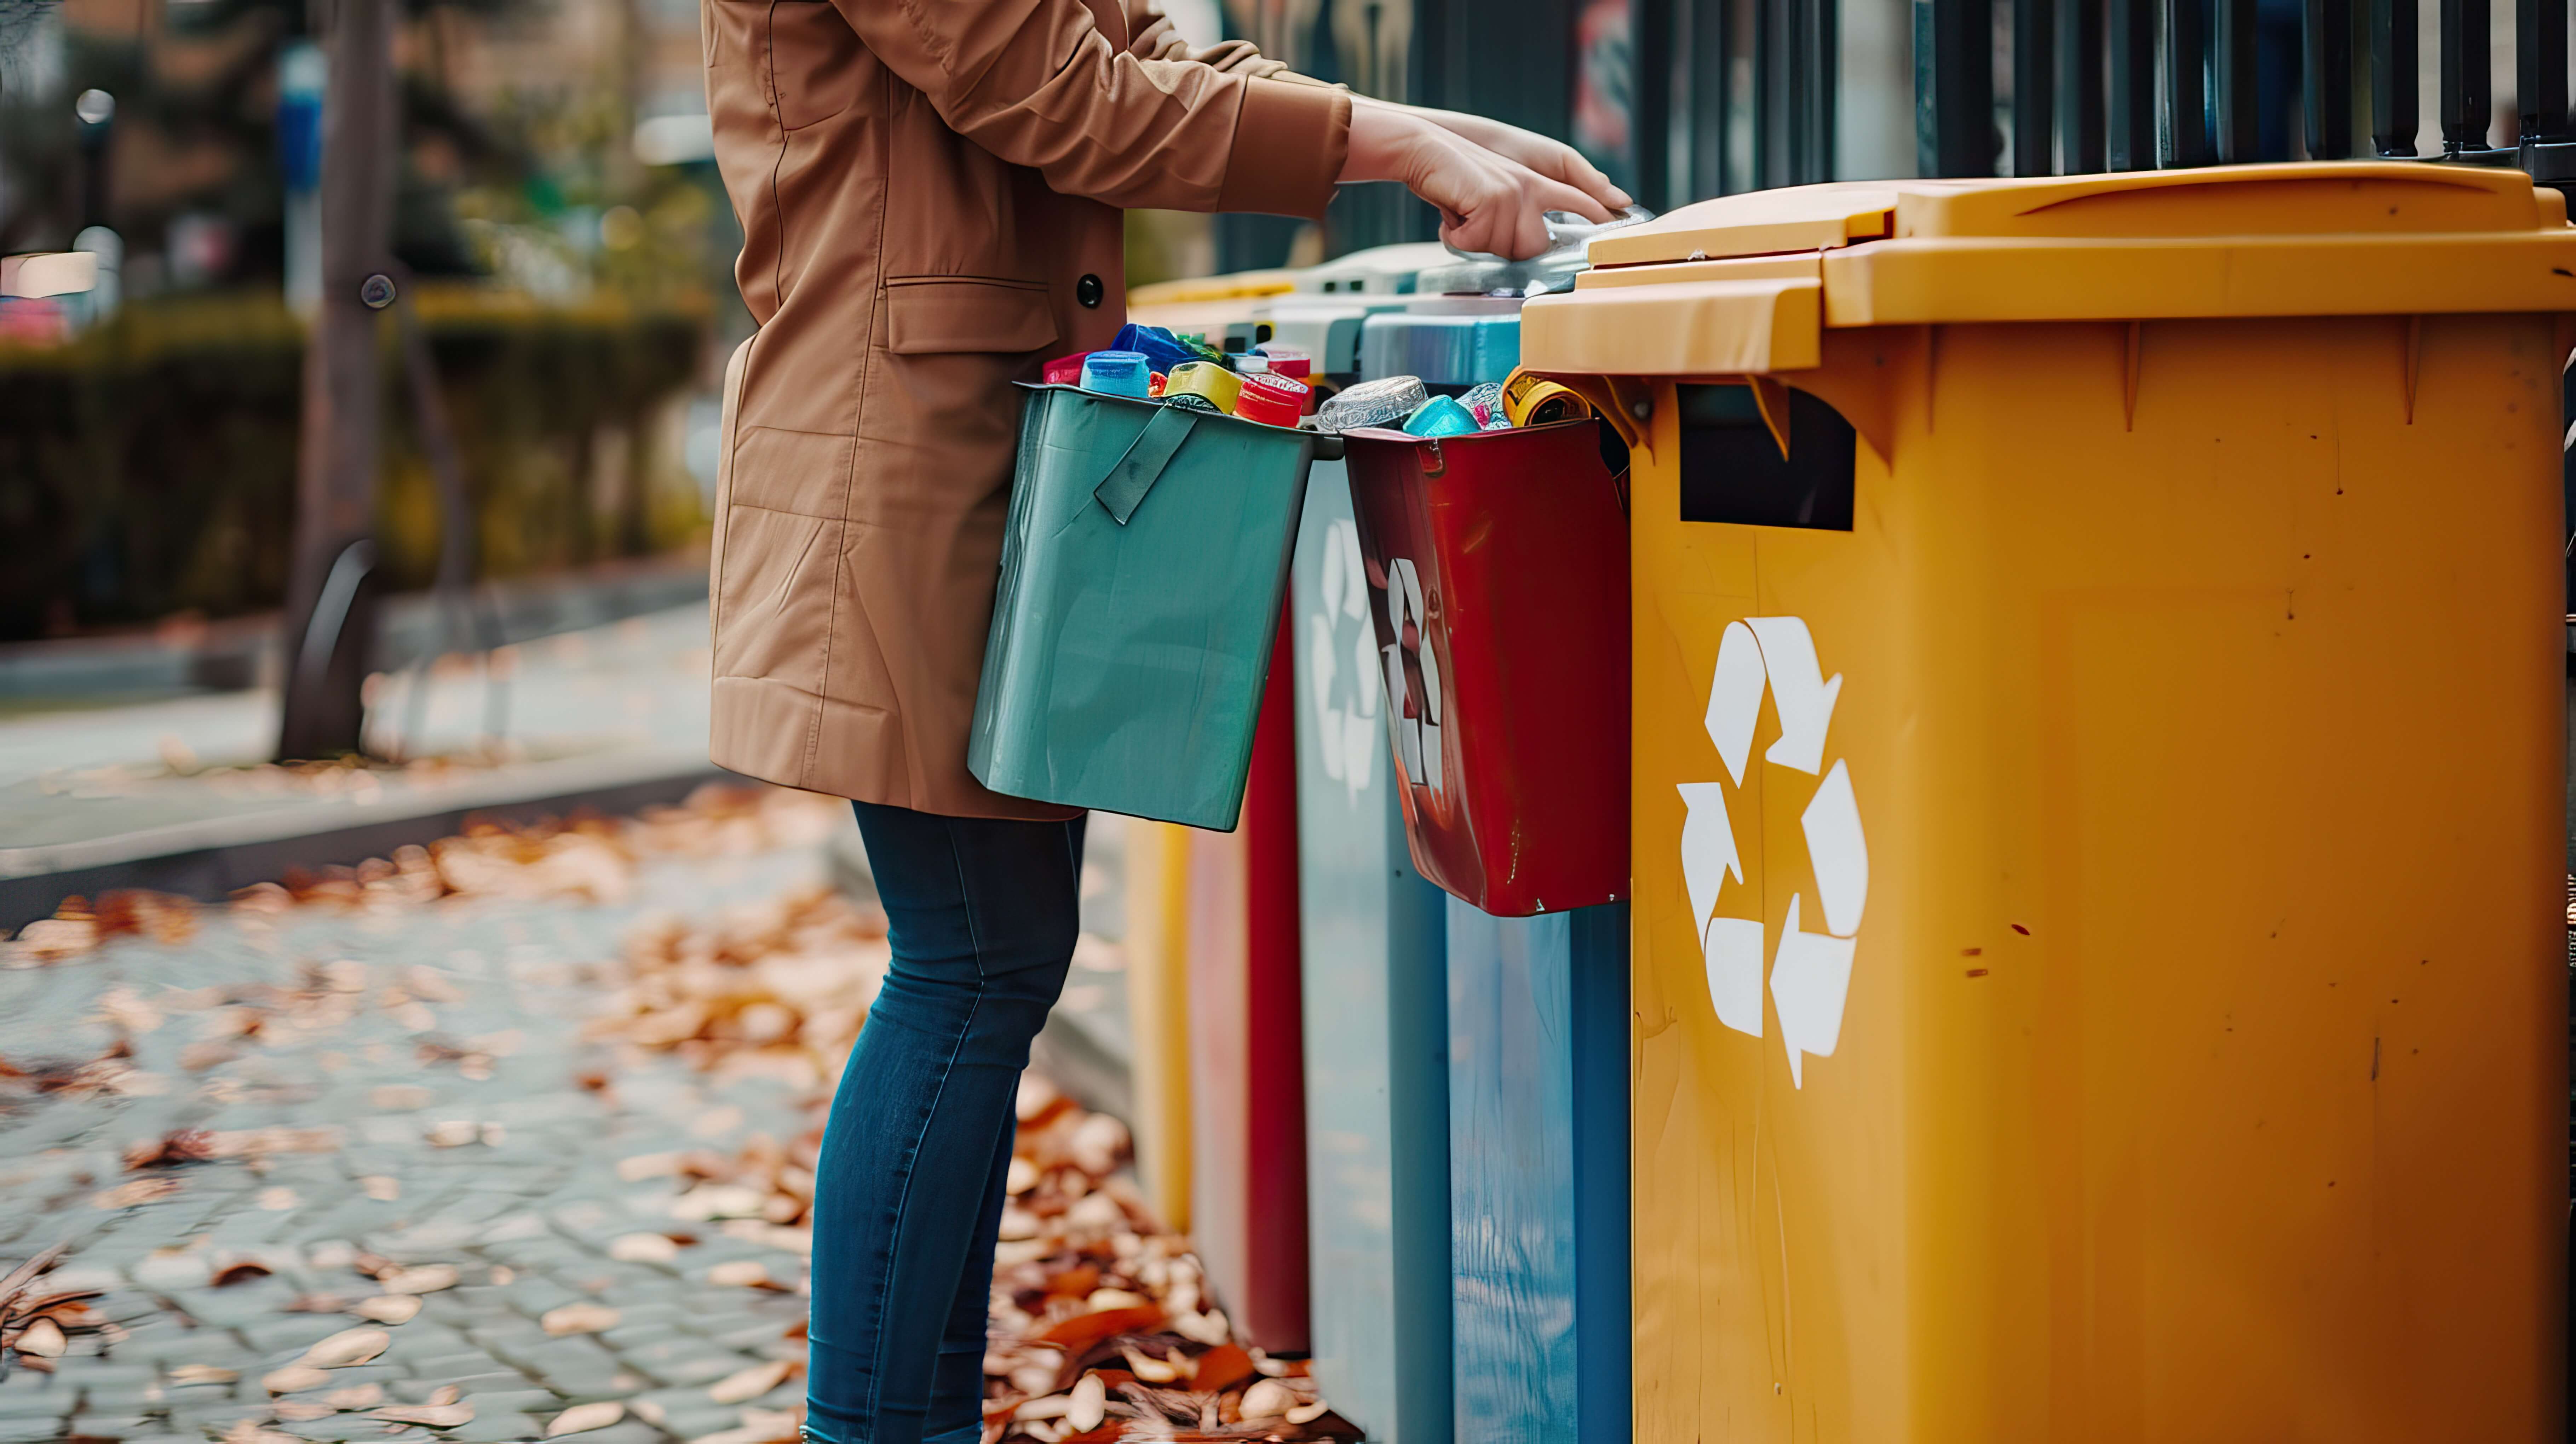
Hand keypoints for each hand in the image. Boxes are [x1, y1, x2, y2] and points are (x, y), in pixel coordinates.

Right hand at [1342, 105, 1615, 259]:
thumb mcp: (1487, 195)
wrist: (1423, 150)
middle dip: (1501, 247)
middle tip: (1476, 226)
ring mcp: (1517, 191)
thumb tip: (1530, 239)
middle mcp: (1532, 186)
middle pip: (1533, 247)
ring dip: (1475, 240)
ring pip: (1505, 249)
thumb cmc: (1451, 178)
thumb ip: (1512, 215)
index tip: (1624, 218)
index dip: (1600, 213)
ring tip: (1462, 215)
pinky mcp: (1498, 197)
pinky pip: (1480, 242)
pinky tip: (1452, 213)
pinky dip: (1459, 235)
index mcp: (1533, 183)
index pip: (1579, 200)